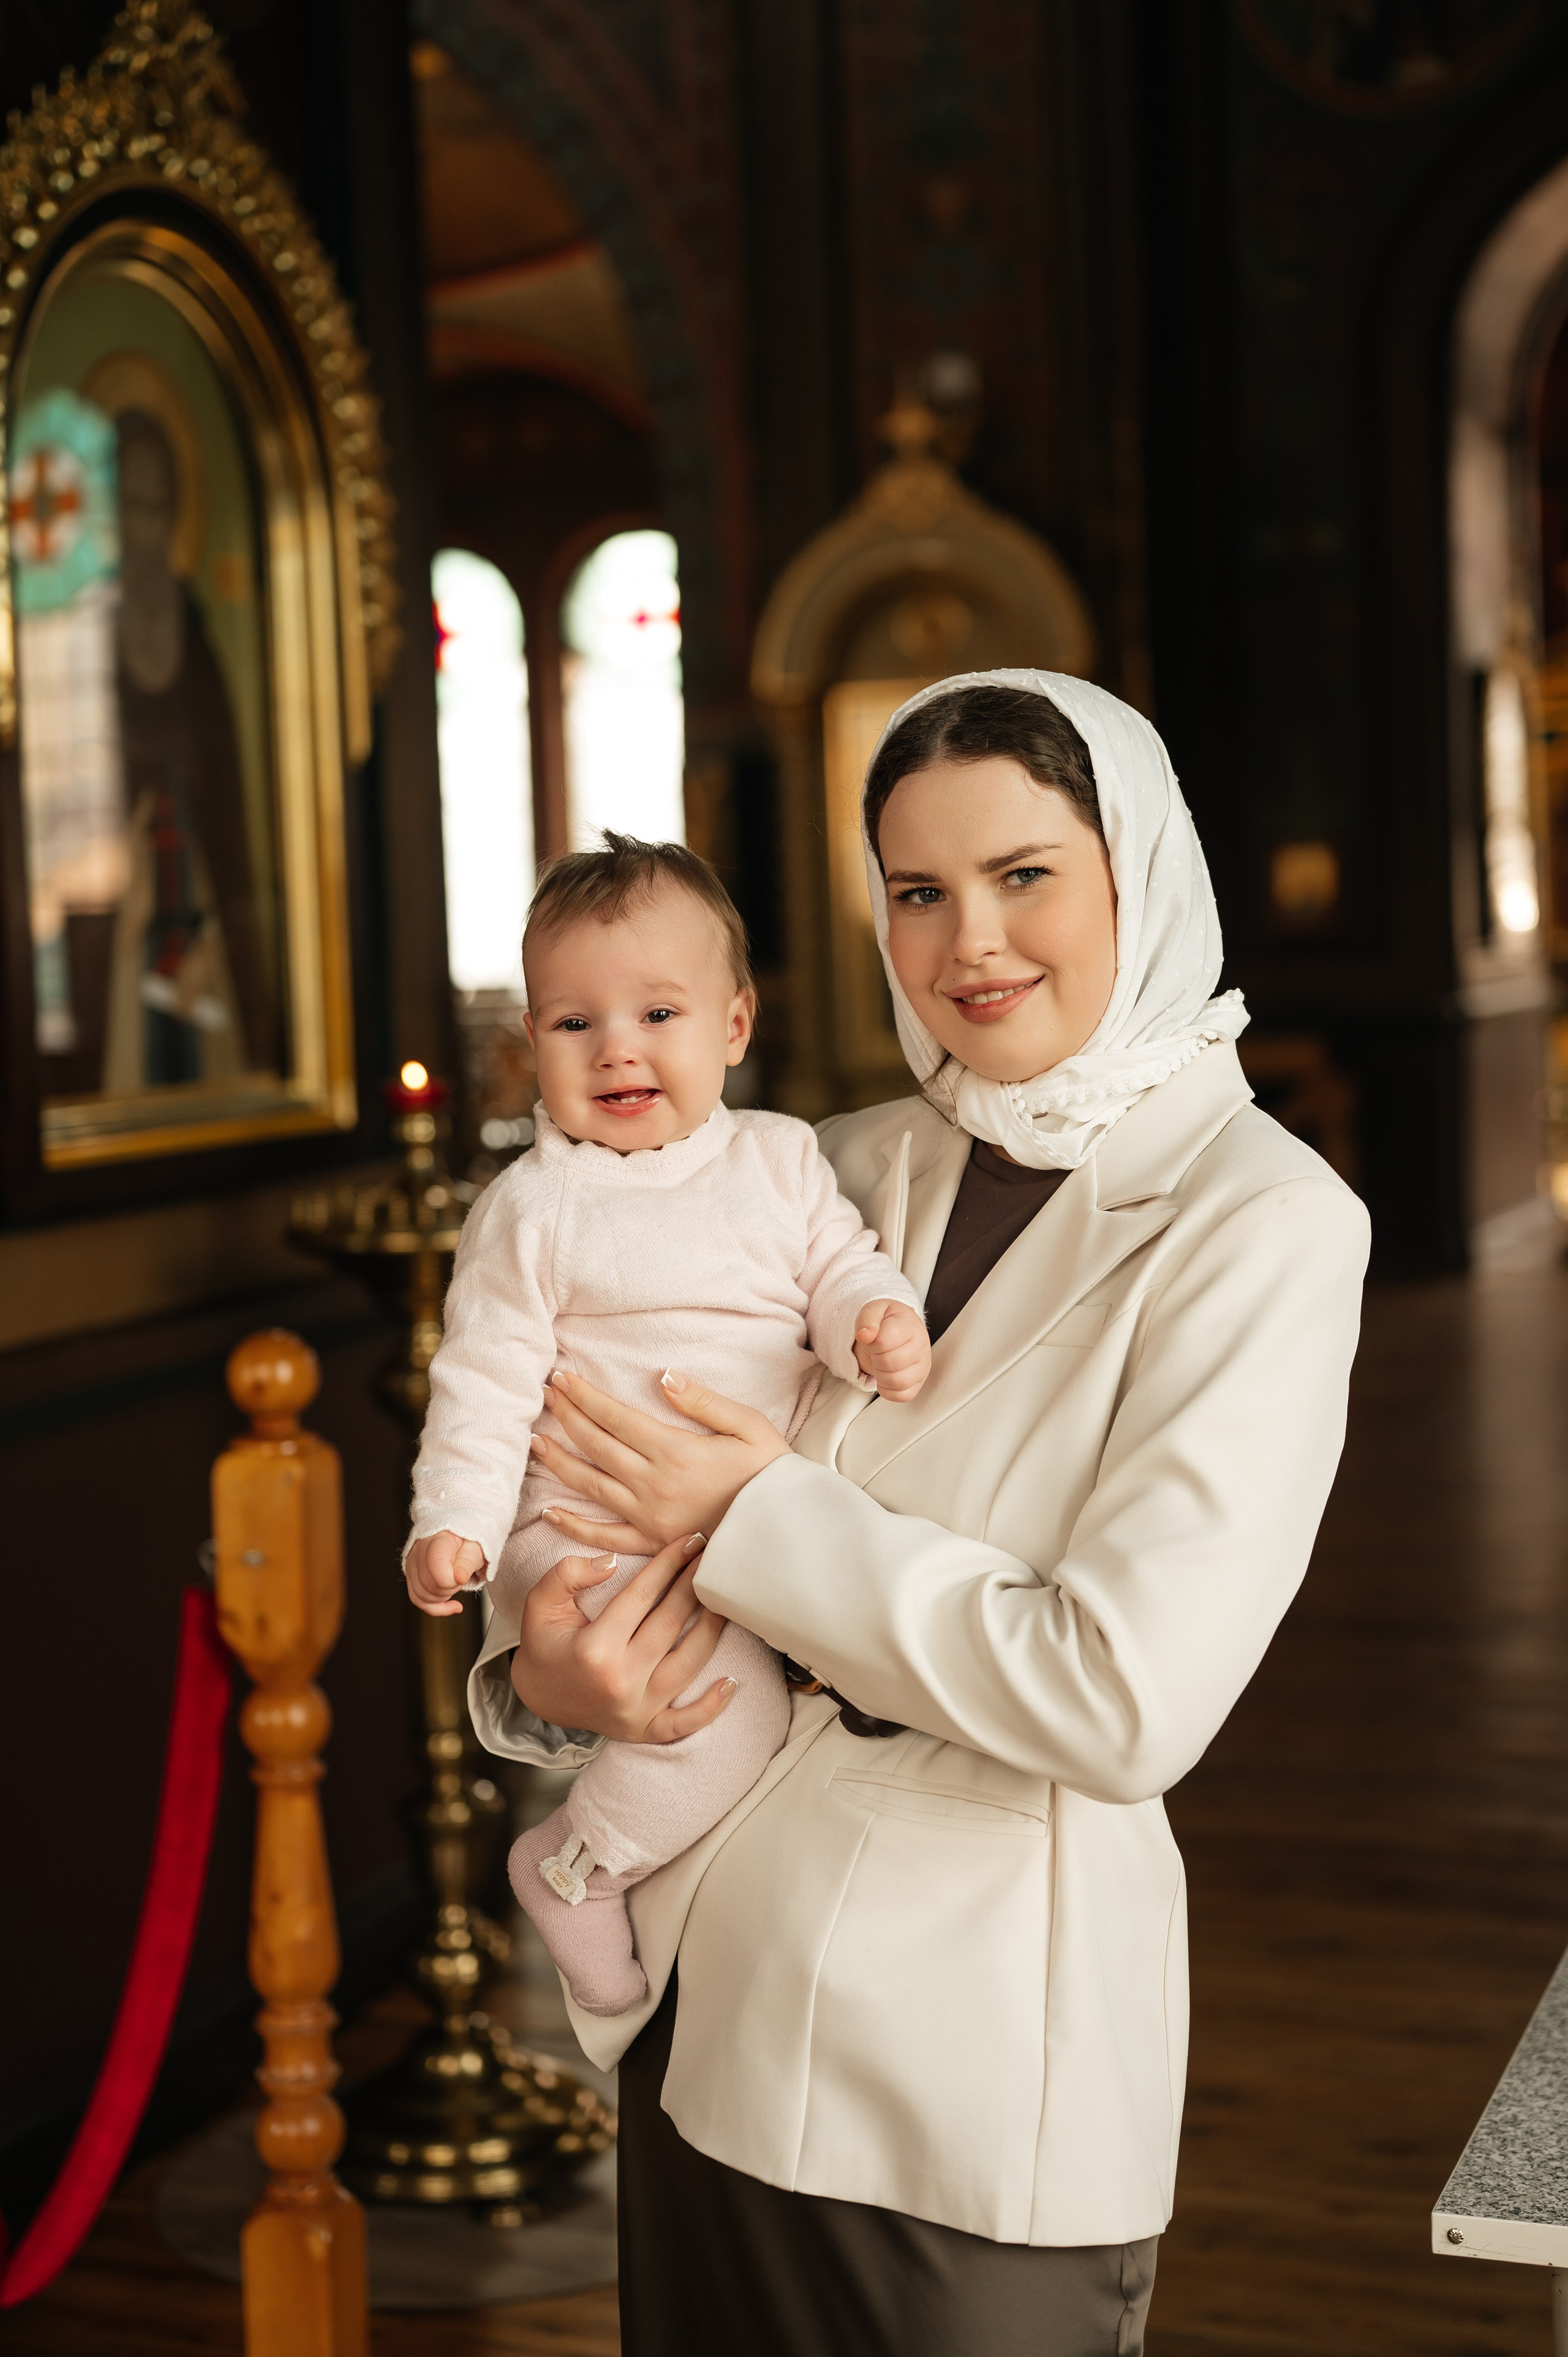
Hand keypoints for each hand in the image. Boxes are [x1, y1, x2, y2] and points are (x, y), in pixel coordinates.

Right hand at [406, 1528, 487, 1616]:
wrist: (458, 1535)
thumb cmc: (467, 1539)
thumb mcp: (476, 1547)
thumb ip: (467, 1562)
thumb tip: (459, 1578)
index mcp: (438, 1539)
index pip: (434, 1562)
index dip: (450, 1579)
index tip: (462, 1578)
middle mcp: (420, 1550)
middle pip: (428, 1584)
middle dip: (450, 1588)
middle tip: (462, 1577)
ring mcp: (413, 1564)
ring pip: (421, 1595)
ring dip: (444, 1596)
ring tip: (455, 1582)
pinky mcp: (412, 1576)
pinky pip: (418, 1600)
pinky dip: (437, 1607)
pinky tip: (452, 1605)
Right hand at [511, 1534, 734, 1743]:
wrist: (538, 1697)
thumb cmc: (544, 1644)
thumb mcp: (540, 1604)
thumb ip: (567, 1574)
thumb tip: (611, 1561)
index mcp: (595, 1649)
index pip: (642, 1596)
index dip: (669, 1563)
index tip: (690, 1540)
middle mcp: (620, 1682)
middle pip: (670, 1624)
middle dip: (694, 1584)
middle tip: (712, 1556)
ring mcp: (636, 1710)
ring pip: (688, 1665)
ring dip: (711, 1629)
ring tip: (724, 1598)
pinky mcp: (645, 1731)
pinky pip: (686, 1723)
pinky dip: (711, 1706)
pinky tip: (731, 1682)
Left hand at [529, 1366, 790, 1555]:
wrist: (784, 1531)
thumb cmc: (771, 1475)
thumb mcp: (748, 1427)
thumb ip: (704, 1402)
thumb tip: (664, 1377)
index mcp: (676, 1451)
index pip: (616, 1418)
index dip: (585, 1397)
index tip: (563, 1378)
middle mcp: (654, 1484)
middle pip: (597, 1446)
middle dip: (567, 1417)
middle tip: (546, 1395)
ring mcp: (650, 1517)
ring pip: (591, 1487)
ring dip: (559, 1463)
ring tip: (535, 1442)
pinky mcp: (653, 1543)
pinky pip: (605, 1536)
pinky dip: (574, 1525)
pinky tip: (550, 1511)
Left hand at [853, 1299, 931, 1401]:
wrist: (899, 1330)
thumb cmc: (887, 1322)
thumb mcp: (873, 1311)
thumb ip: (867, 1320)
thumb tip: (864, 1335)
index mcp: (909, 1325)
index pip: (884, 1342)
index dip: (871, 1343)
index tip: (873, 1337)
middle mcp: (921, 1346)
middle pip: (889, 1363)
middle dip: (875, 1358)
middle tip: (877, 1351)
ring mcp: (922, 1367)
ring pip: (897, 1382)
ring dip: (881, 1375)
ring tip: (881, 1363)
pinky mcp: (919, 1383)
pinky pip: (902, 1396)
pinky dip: (888, 1390)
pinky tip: (886, 1376)